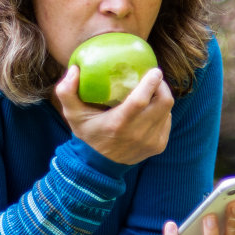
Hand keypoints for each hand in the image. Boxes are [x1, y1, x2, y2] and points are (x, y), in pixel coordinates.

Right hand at [53, 65, 172, 165]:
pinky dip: (162, 111)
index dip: (151, 83)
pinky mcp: (158, 146)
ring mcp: (150, 142)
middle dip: (162, 86)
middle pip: (163, 102)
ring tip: (153, 90)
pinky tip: (152, 108)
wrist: (99, 166)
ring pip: (167, 111)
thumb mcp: (72, 114)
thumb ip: (66, 91)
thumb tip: (75, 69)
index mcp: (118, 124)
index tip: (154, 70)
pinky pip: (167, 121)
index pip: (141, 100)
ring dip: (162, 97)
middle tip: (154, 77)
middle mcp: (137, 134)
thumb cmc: (87, 134)